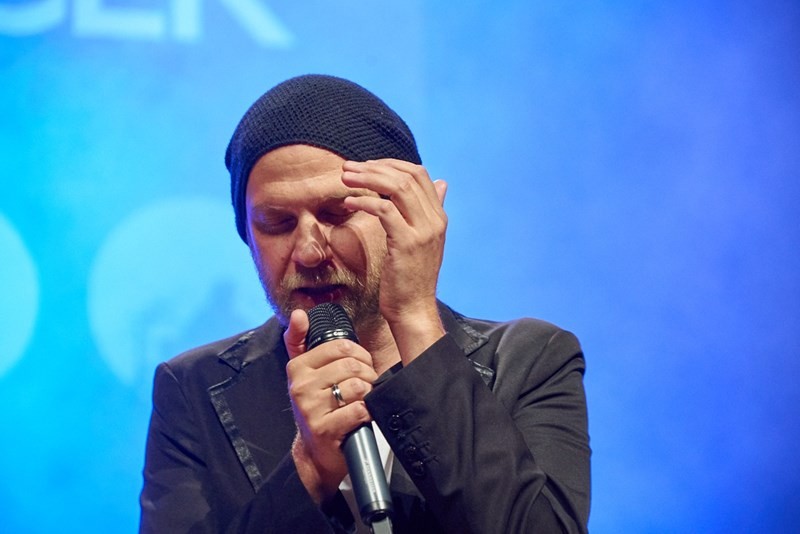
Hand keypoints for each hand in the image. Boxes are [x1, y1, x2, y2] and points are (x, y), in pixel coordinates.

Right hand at [283, 309, 377, 502]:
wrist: (316, 451)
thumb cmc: (316, 405)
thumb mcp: (306, 372)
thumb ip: (301, 340)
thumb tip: (299, 313)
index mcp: (298, 367)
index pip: (341, 346)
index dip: (360, 354)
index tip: (361, 365)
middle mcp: (300, 386)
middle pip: (352, 366)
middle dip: (368, 374)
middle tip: (367, 384)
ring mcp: (310, 409)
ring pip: (357, 386)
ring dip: (368, 394)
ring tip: (363, 399)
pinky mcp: (324, 429)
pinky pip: (358, 410)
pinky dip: (367, 412)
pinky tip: (362, 414)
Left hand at [341, 159, 447, 362]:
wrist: (414, 308)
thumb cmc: (412, 277)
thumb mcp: (425, 239)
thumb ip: (429, 211)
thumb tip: (441, 183)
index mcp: (438, 216)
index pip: (419, 174)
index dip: (391, 164)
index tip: (366, 166)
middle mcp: (434, 220)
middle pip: (407, 176)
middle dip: (374, 167)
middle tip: (348, 168)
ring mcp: (423, 231)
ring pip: (397, 187)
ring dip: (367, 178)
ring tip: (345, 178)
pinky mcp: (407, 243)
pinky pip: (385, 210)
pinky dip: (365, 201)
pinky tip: (349, 202)